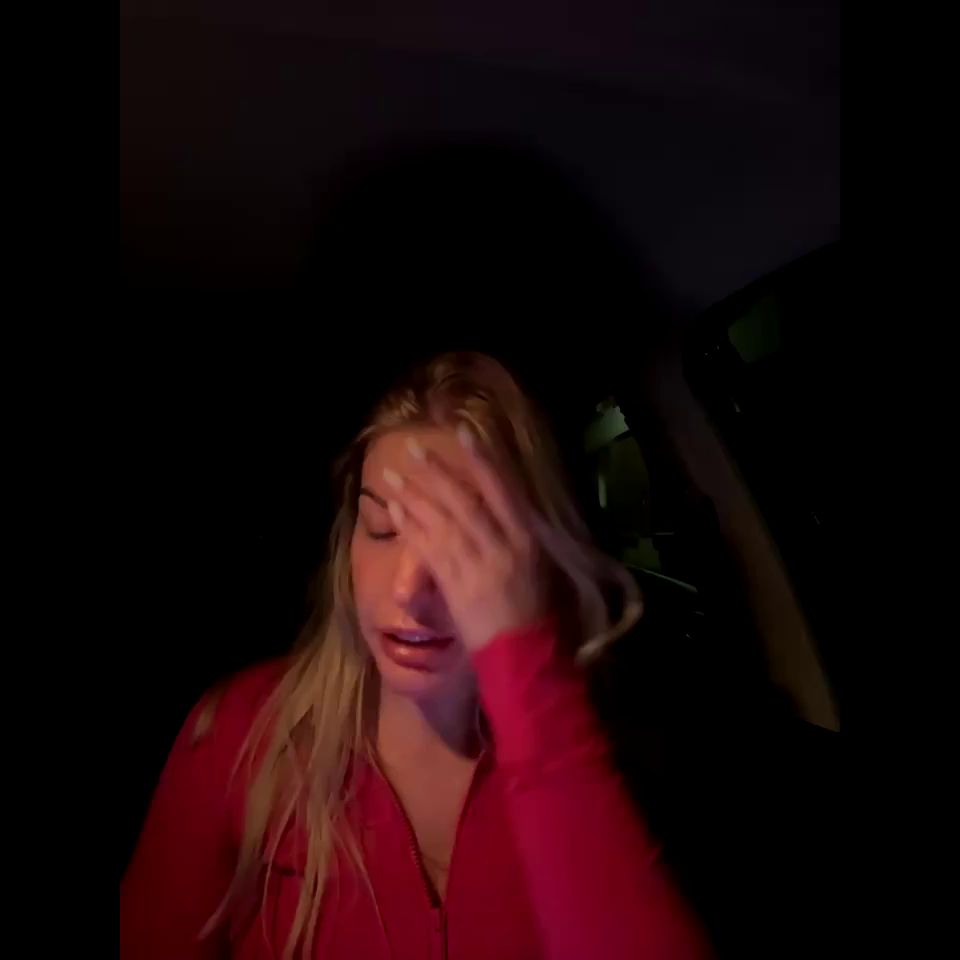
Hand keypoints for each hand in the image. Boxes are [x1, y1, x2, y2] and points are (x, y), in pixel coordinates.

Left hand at [382, 425, 546, 652]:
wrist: (526, 656)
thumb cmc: (537, 612)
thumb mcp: (538, 565)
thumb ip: (516, 535)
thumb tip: (495, 504)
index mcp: (527, 539)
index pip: (502, 489)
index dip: (482, 460)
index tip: (462, 432)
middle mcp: (501, 546)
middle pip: (464, 500)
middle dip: (435, 472)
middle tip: (412, 448)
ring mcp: (477, 565)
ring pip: (441, 521)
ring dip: (414, 494)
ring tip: (392, 474)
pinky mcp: (455, 585)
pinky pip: (428, 549)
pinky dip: (411, 526)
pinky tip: (396, 509)